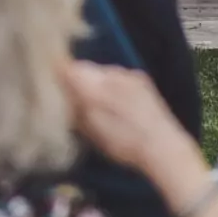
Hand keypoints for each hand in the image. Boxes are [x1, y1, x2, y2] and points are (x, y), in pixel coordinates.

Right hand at [64, 62, 202, 191]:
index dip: (57, 76)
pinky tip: (116, 103)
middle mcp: (110, 72)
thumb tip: (61, 92)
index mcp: (94, 85)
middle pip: (84, 68)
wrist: (165, 148)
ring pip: (100, 72)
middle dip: (77, 81)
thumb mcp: (91, 131)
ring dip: (94, 82)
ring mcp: (128, 74)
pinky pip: (116, 76)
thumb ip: (74, 107)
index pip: (67, 69)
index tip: (53, 88)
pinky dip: (111, 85)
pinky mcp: (141, 80)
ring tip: (97, 103)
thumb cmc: (123, 144)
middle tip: (74, 100)